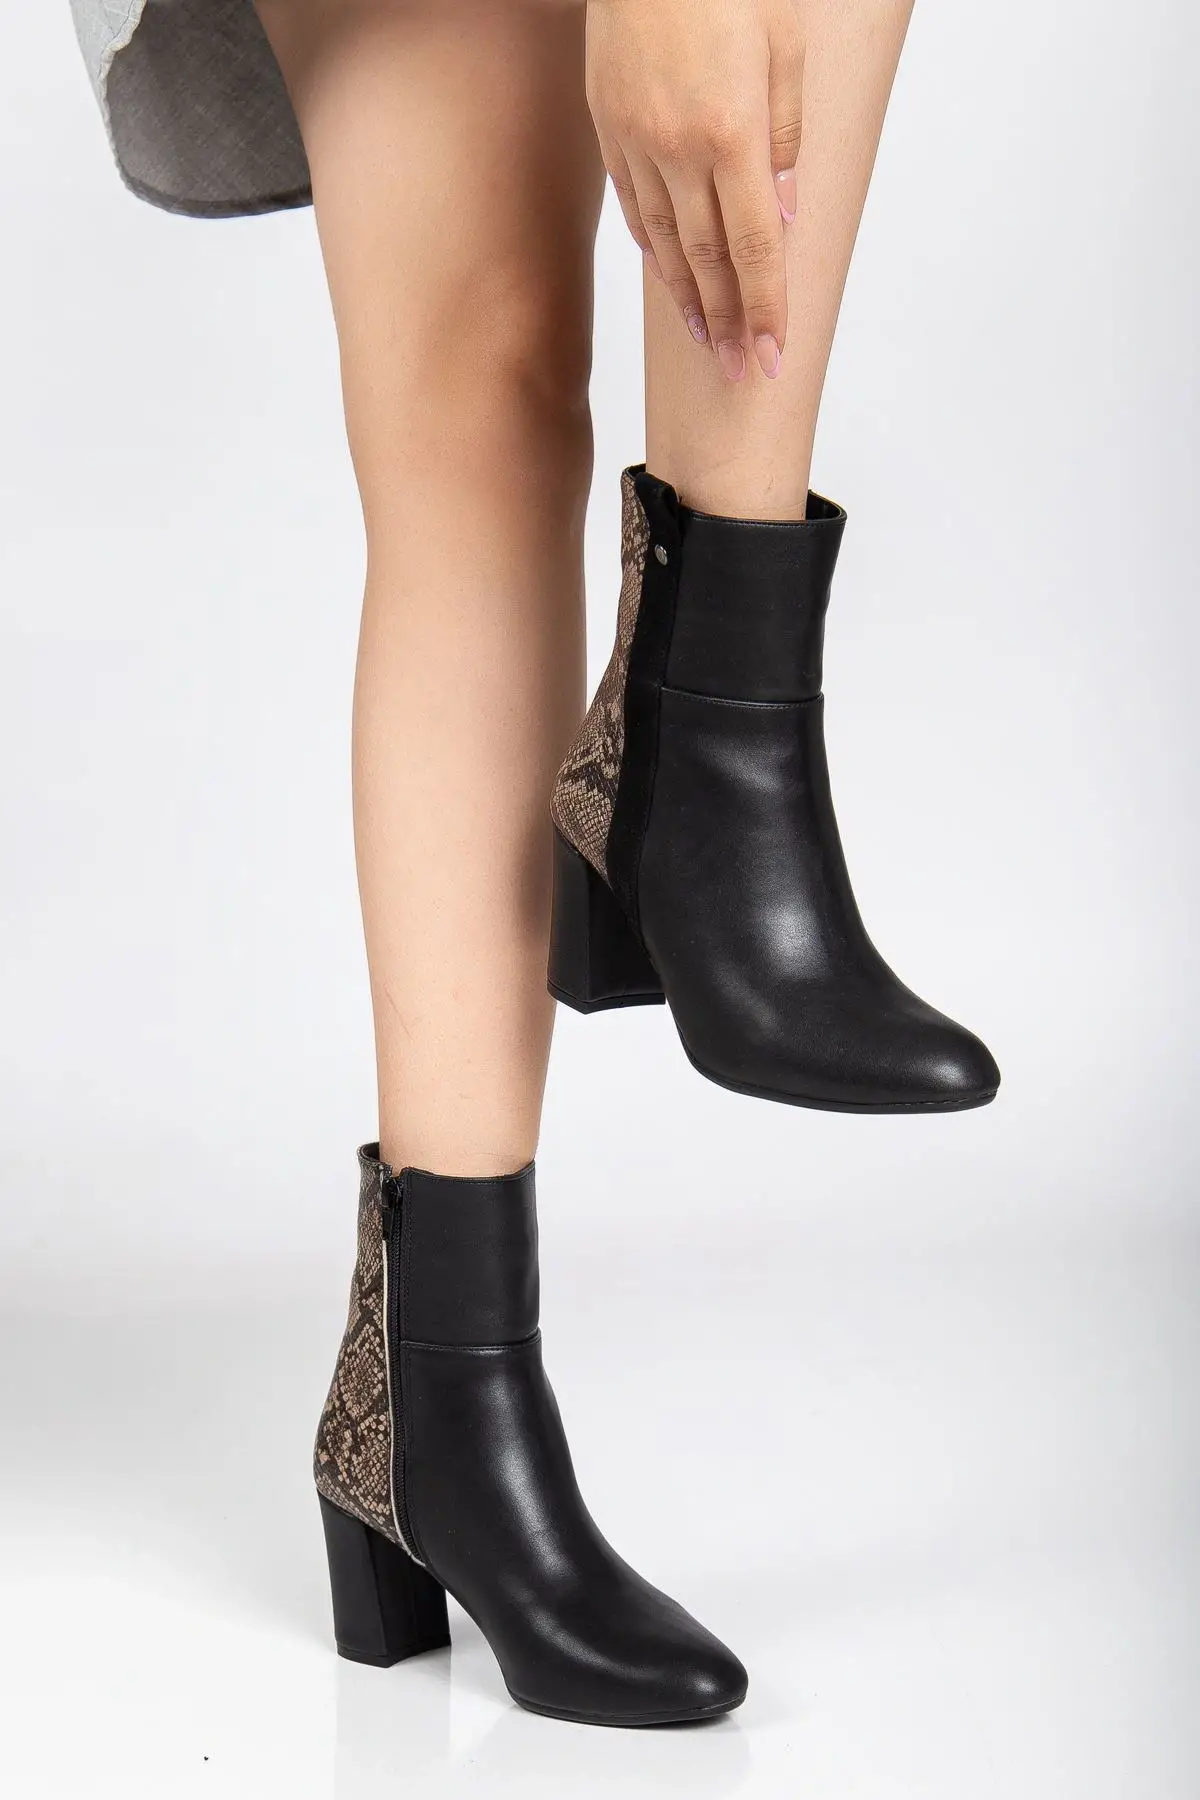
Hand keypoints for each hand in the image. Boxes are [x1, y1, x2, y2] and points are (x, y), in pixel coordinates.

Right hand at [586, 0, 802, 379]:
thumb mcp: (786, 45)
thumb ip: (788, 135)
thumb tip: (784, 218)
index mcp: (731, 131)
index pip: (754, 247)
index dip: (764, 309)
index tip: (770, 357)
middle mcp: (678, 148)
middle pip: (708, 260)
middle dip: (728, 322)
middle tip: (739, 371)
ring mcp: (637, 140)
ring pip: (665, 242)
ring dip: (690, 299)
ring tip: (708, 341)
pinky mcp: (609, 126)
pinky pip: (633, 206)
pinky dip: (654, 251)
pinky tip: (669, 280)